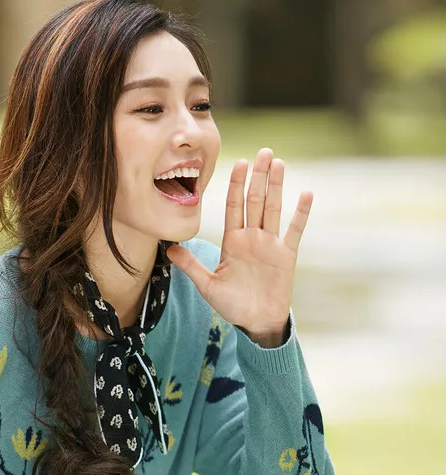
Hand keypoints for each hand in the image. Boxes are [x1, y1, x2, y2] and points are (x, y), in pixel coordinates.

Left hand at [166, 148, 312, 341]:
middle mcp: (252, 238)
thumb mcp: (207, 284)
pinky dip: (301, 213)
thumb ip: (191, 265)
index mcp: (233, 241)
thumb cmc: (232, 304)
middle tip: (262, 152)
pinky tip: (305, 194)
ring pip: (274, 208)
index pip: (233, 207)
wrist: (256, 322)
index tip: (238, 163)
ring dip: (276, 186)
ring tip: (278, 163)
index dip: (235, 185)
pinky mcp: (286, 255)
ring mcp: (270, 244)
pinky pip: (294, 230)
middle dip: (257, 177)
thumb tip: (169, 250)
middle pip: (255, 201)